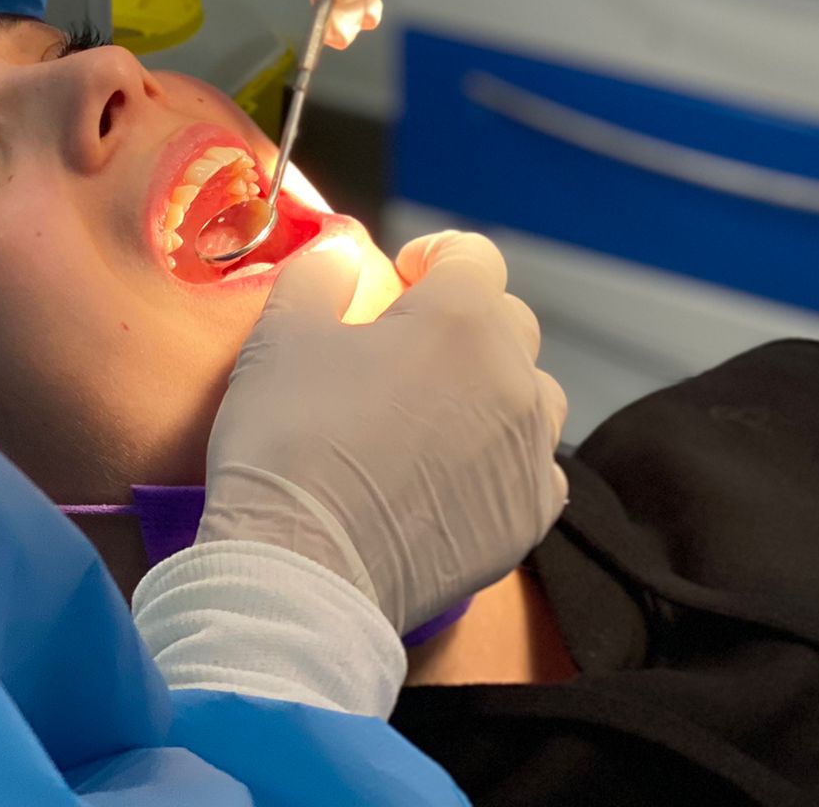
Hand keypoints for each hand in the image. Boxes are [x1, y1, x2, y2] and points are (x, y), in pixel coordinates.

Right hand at [198, 228, 567, 634]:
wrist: (304, 567)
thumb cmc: (289, 436)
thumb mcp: (283, 331)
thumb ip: (321, 273)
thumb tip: (344, 249)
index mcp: (460, 318)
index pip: (473, 255)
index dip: (435, 253)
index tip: (402, 271)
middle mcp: (512, 377)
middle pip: (509, 320)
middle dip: (466, 315)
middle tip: (409, 339)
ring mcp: (528, 452)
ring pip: (533, 393)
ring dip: (495, 384)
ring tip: (438, 407)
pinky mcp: (528, 517)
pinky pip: (535, 465)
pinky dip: (505, 456)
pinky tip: (459, 469)